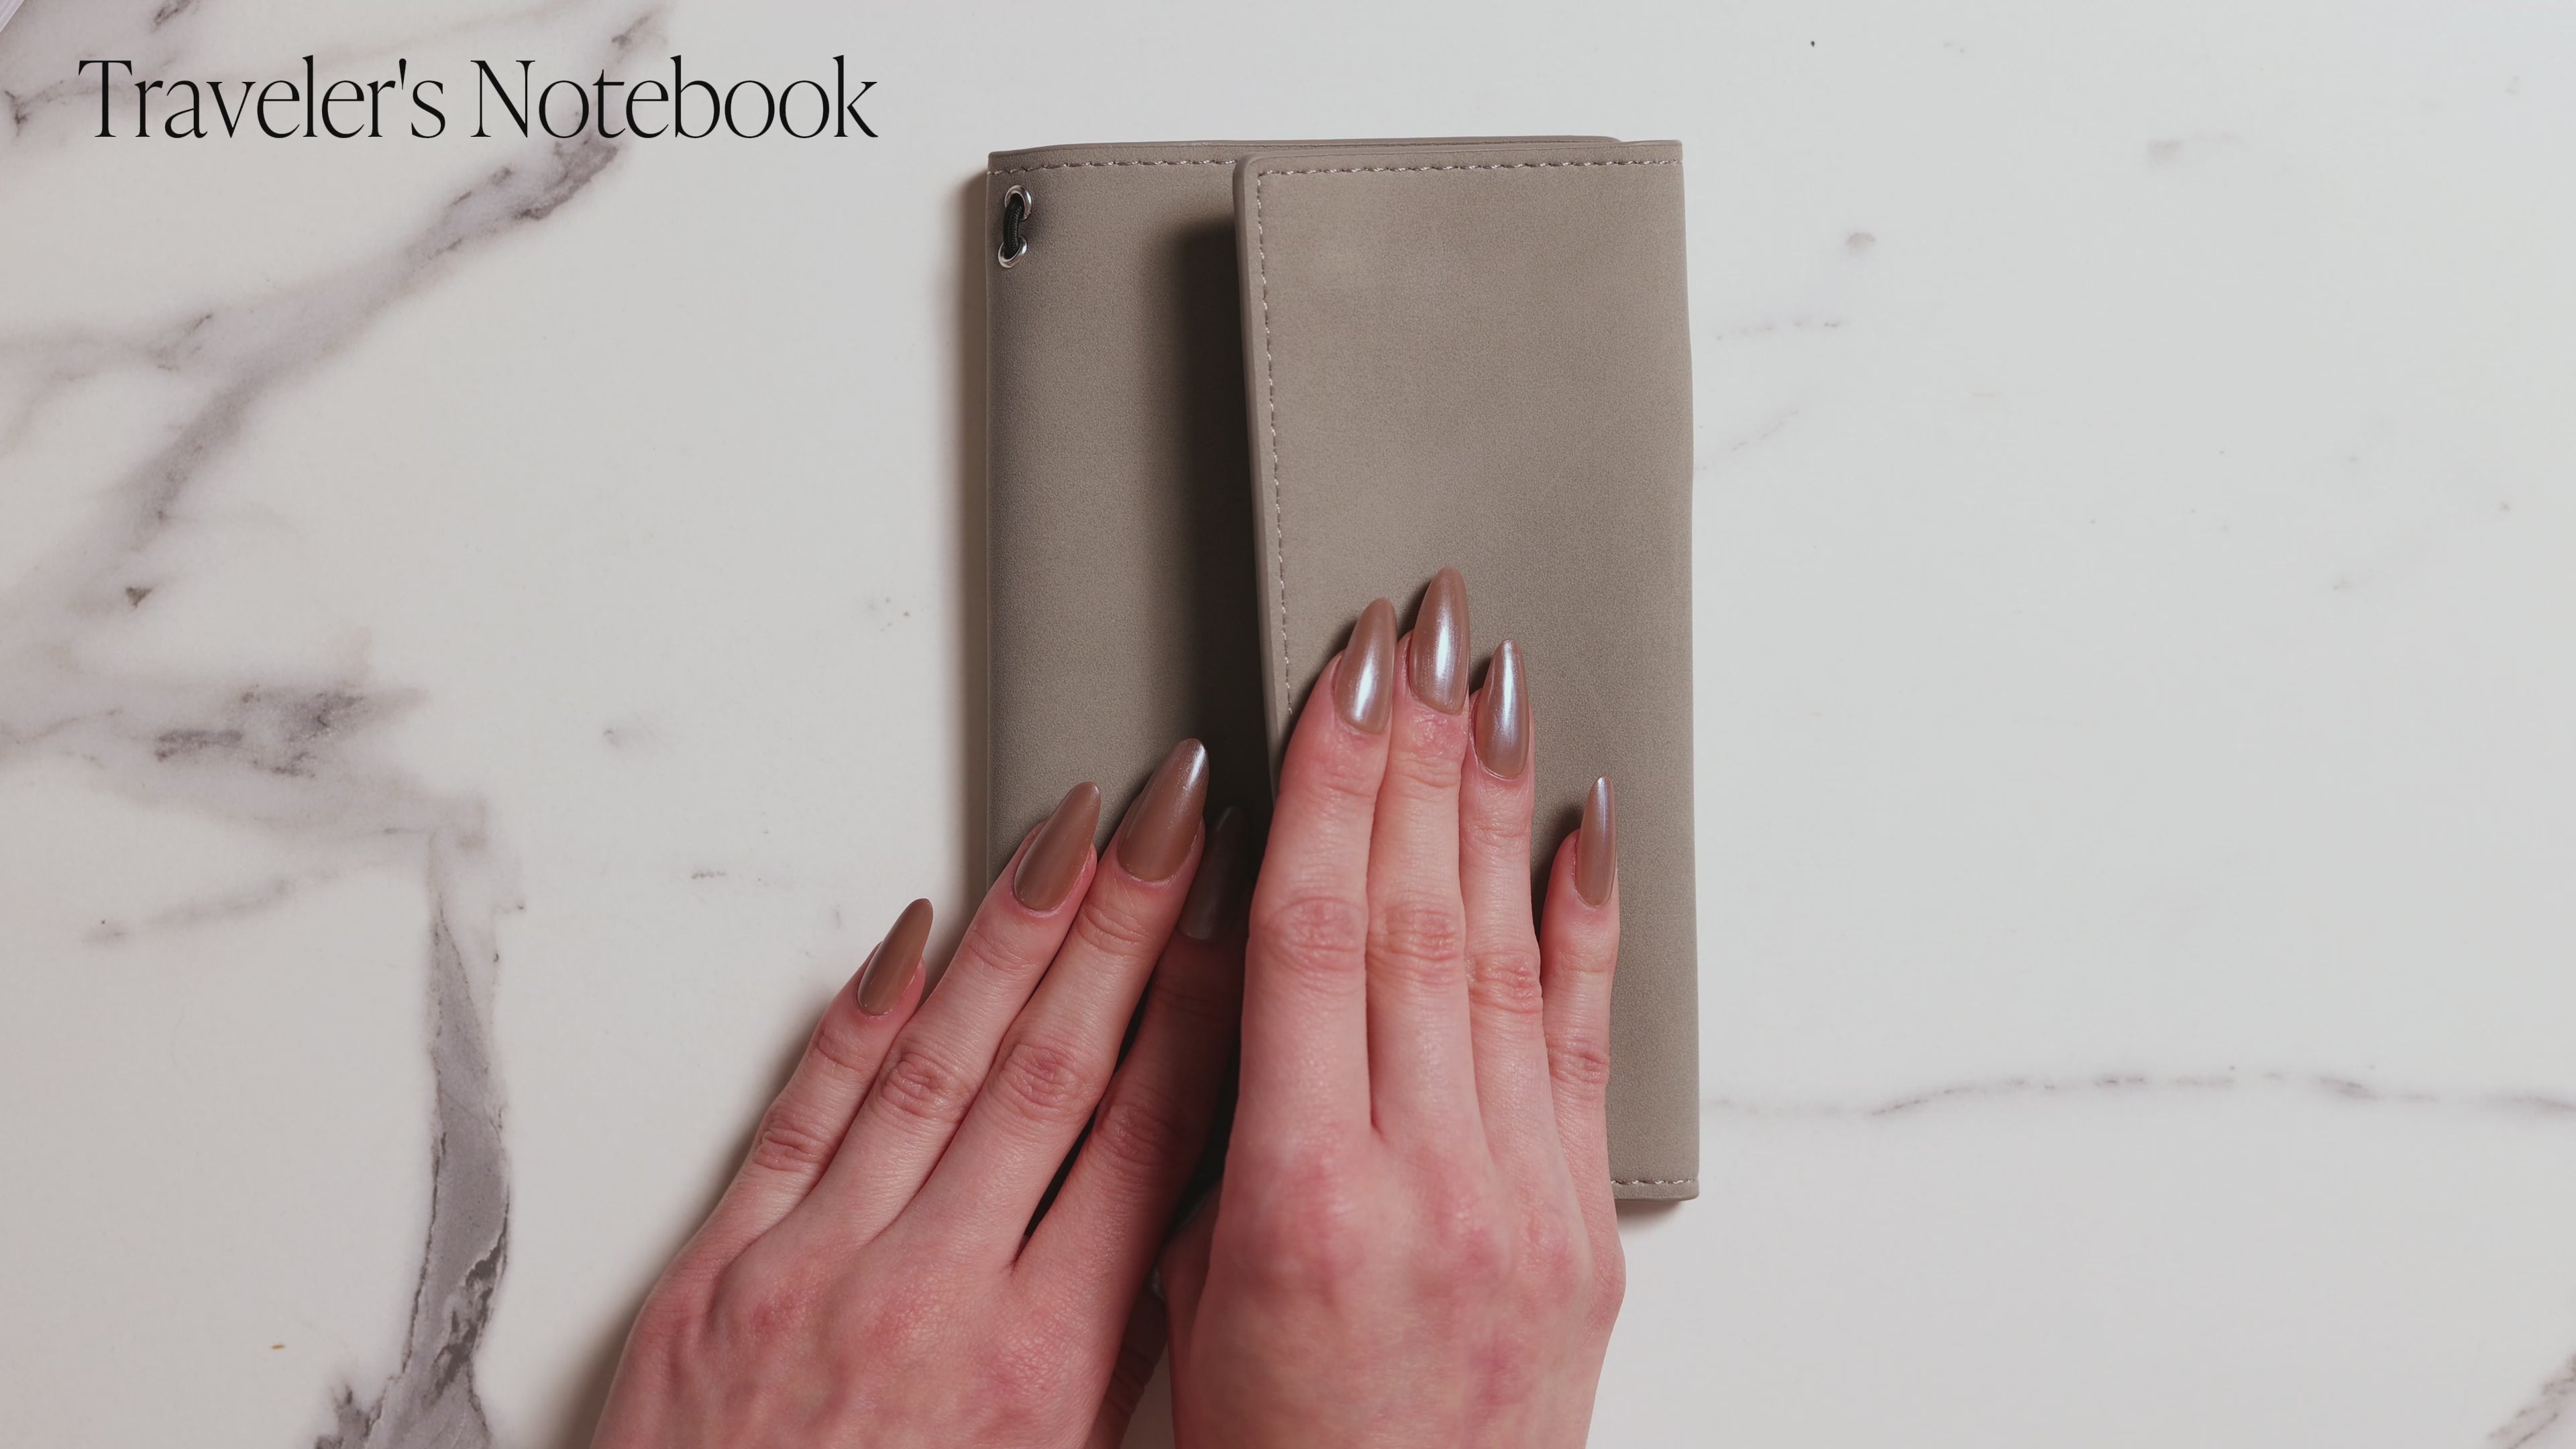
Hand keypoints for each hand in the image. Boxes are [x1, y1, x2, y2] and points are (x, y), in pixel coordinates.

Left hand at [592, 740, 1249, 1448]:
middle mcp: (930, 1297)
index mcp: (1038, 1369)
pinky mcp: (715, 1268)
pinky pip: (805, 1107)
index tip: (1252, 919)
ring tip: (1079, 831)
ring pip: (938, 1061)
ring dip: (1018, 932)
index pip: (1145, 1142)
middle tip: (1184, 815)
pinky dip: (864, 1011)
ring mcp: (812, 1269)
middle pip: (1056, 1068)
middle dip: (1132, 924)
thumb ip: (1110, 1363)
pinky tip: (916, 931)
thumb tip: (1171, 1231)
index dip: (1208, 1012)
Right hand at [1158, 569, 1625, 1446]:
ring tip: (1487, 686)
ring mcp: (1523, 1198)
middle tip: (1413, 634)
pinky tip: (1580, 833)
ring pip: (1503, 955)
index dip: (1326, 794)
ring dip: (1490, 806)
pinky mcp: (1583, 1227)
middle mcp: (1427, 1181)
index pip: (1313, 941)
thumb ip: (1210, 1138)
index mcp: (1299, 1201)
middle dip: (1410, 757)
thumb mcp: (1181, 1306)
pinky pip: (1589, 1043)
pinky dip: (1586, 926)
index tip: (1334, 688)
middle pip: (1413, 917)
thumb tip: (1237, 984)